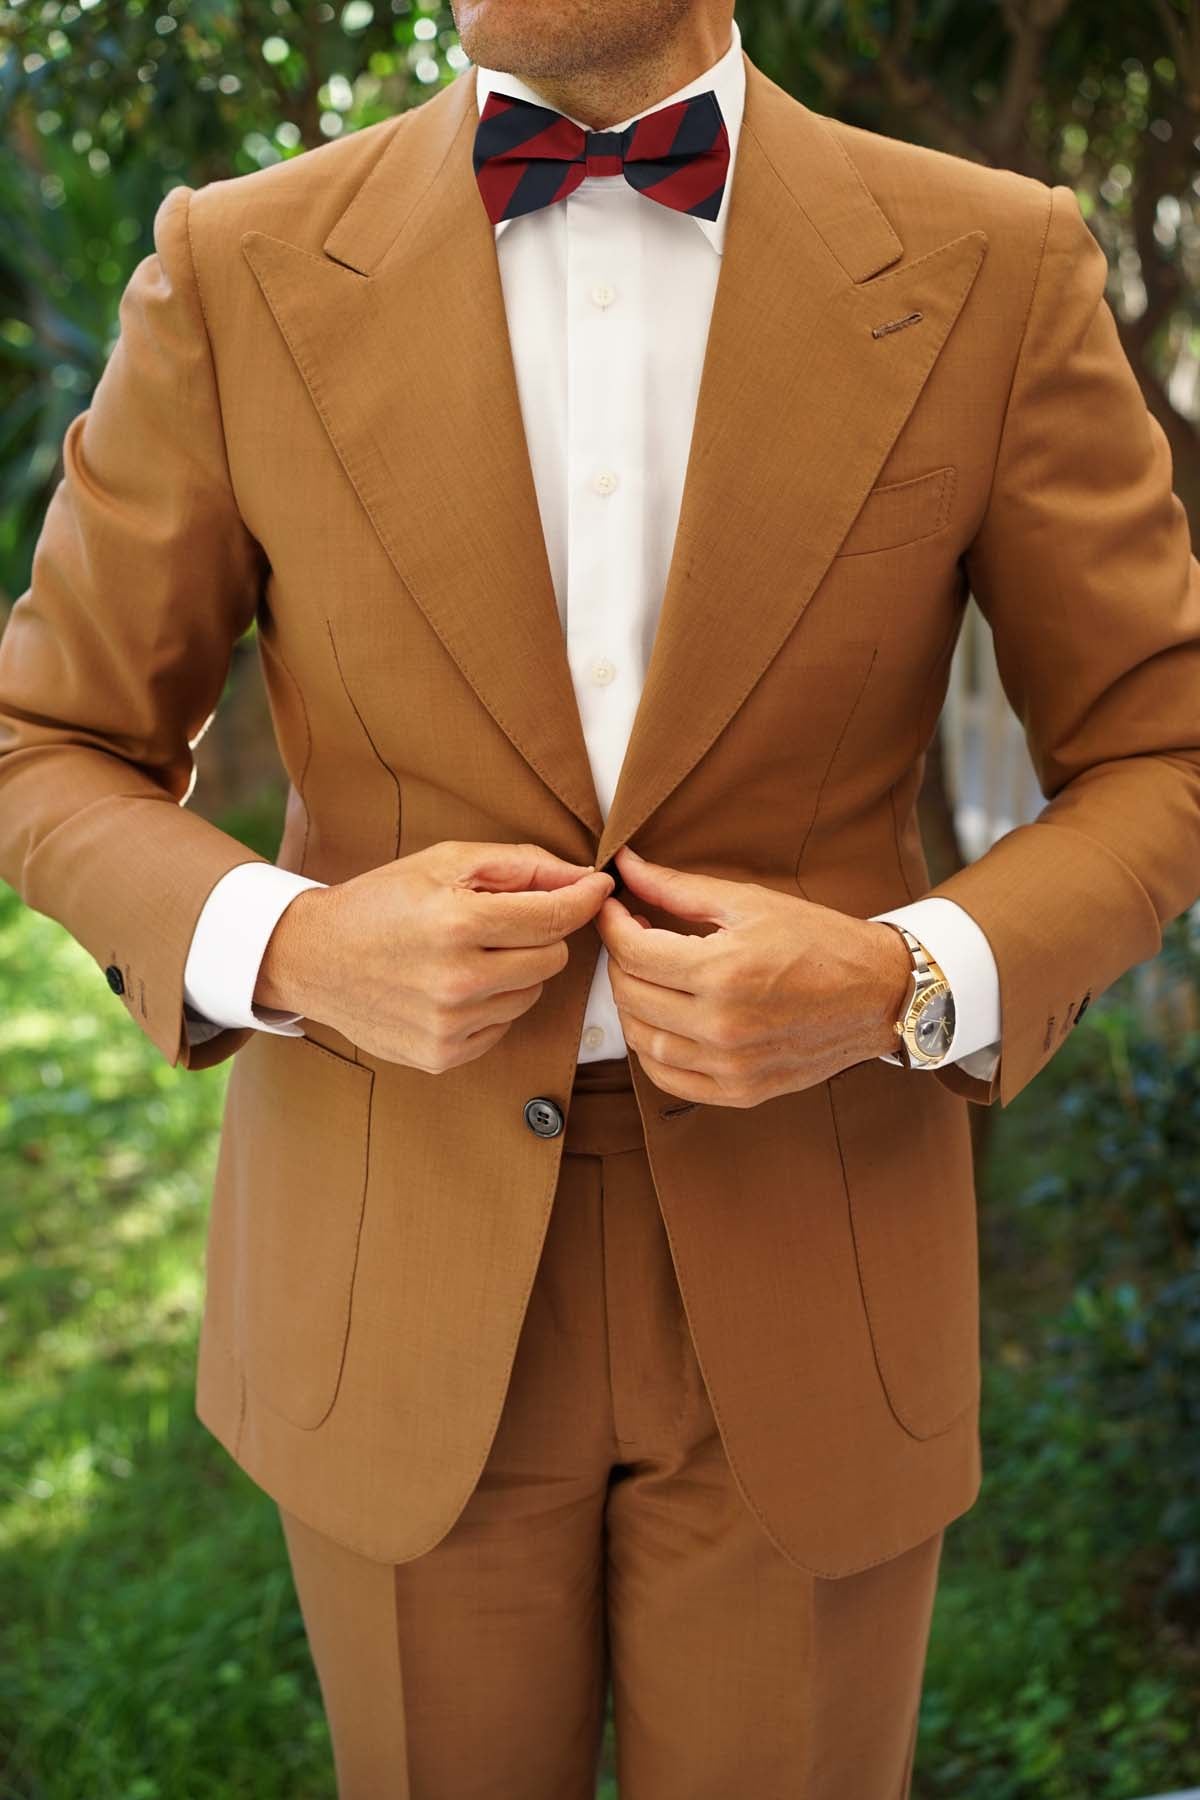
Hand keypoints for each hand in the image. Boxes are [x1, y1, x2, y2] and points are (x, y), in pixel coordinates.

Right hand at [255, 840, 613, 1070]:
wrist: (314, 958)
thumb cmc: (382, 901)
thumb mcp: (445, 862)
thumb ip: (520, 865)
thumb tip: (584, 877)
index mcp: (458, 924)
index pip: (555, 917)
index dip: (584, 899)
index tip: (597, 888)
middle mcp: (457, 981)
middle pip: (551, 958)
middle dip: (538, 934)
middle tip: (499, 921)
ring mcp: (450, 1025)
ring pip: (532, 994)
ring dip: (515, 971)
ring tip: (468, 954)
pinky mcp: (443, 1056)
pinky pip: (503, 1026)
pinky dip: (491, 1004)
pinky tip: (453, 986)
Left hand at [595, 845, 912, 1107]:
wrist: (880, 994)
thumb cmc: (821, 942)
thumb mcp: (750, 903)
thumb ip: (678, 888)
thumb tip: (625, 866)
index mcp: (723, 972)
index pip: (632, 952)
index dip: (612, 924)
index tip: (614, 907)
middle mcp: (722, 1026)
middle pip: (630, 995)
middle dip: (620, 959)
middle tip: (635, 935)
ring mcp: (730, 1065)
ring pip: (640, 1039)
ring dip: (632, 1003)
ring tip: (651, 975)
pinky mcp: (740, 1091)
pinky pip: (667, 1077)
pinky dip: (652, 1049)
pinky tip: (664, 1020)